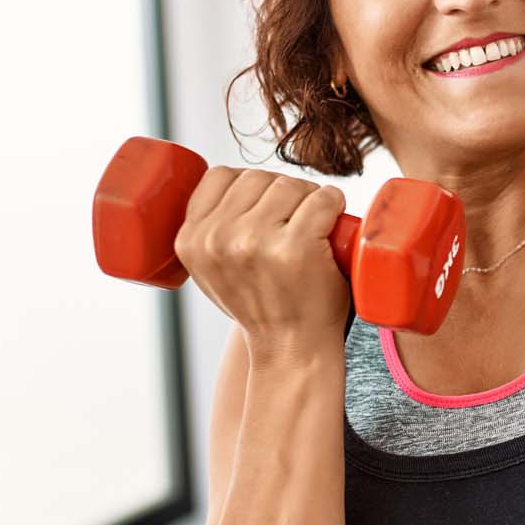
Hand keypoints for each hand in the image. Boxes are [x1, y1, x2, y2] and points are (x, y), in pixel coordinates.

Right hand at [173, 166, 351, 355]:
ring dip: (309, 198)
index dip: (251, 186)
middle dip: (283, 192)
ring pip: (289, 184)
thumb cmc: (261, 305)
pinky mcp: (296, 247)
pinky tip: (333, 222)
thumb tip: (231, 182)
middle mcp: (218, 239)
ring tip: (313, 226)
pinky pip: (322, 199)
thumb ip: (208, 232)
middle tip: (297, 221)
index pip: (220, 176)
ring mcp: (256, 242)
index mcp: (191, 240)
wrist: (291, 348)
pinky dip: (333, 204)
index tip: (267, 208)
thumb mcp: (212, 271)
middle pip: (258, 178)